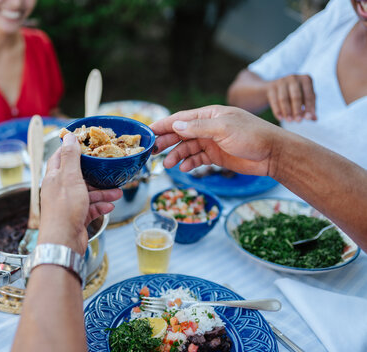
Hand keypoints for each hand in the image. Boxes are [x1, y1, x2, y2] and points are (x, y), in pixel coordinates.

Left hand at [39, 133, 121, 254]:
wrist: (63, 242)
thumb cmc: (64, 209)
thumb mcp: (70, 178)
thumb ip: (70, 157)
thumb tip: (68, 136)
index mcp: (54, 178)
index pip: (60, 157)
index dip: (72, 149)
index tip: (86, 143)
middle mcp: (59, 190)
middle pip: (78, 176)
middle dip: (95, 174)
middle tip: (108, 169)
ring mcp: (68, 204)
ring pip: (87, 193)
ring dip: (102, 192)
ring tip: (118, 192)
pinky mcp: (76, 218)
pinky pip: (90, 208)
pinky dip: (100, 206)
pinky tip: (110, 206)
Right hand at [151, 105, 282, 176]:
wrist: (273, 154)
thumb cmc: (252, 135)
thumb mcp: (224, 128)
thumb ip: (198, 127)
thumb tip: (175, 124)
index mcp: (209, 114)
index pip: (181, 118)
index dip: (163, 124)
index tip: (148, 131)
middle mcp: (208, 127)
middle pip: (181, 133)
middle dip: (166, 141)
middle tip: (152, 151)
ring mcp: (211, 142)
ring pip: (187, 148)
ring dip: (176, 155)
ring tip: (168, 164)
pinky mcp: (216, 156)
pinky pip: (197, 159)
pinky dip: (189, 163)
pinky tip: (184, 168)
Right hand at [266, 74, 315, 121]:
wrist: (275, 87)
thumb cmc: (294, 94)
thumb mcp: (304, 98)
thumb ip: (310, 108)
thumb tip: (314, 119)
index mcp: (306, 79)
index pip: (309, 95)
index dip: (309, 107)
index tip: (308, 118)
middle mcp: (294, 78)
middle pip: (296, 96)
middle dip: (297, 110)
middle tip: (298, 121)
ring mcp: (281, 81)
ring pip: (284, 99)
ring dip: (287, 111)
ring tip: (289, 121)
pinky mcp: (271, 87)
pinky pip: (274, 101)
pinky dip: (277, 110)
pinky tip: (280, 118)